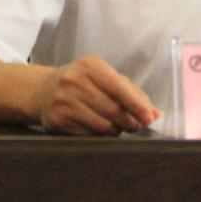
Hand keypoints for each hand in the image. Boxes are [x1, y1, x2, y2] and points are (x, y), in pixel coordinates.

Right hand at [38, 55, 160, 135]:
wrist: (44, 90)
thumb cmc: (83, 82)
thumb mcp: (105, 78)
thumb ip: (133, 93)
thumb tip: (157, 114)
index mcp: (91, 66)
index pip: (119, 88)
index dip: (137, 106)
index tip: (150, 119)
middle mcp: (74, 81)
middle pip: (114, 110)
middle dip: (131, 122)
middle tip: (137, 125)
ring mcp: (63, 101)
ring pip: (103, 126)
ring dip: (116, 130)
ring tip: (116, 126)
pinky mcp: (57, 120)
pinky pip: (89, 136)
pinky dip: (100, 136)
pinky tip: (98, 128)